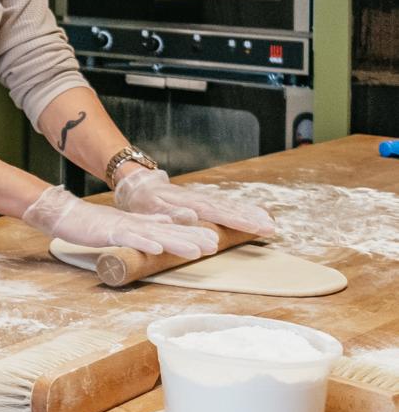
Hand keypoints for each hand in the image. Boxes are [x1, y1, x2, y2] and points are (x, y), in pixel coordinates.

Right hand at [22, 183, 218, 258]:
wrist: (65, 213)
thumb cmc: (91, 223)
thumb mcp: (123, 224)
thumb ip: (144, 224)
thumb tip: (167, 223)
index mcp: (140, 223)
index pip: (171, 229)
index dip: (192, 234)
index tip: (214, 241)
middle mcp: (136, 223)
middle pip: (169, 232)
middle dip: (192, 239)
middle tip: (215, 246)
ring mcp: (123, 227)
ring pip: (154, 235)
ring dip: (177, 242)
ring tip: (197, 250)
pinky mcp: (108, 233)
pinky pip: (129, 239)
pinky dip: (144, 243)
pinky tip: (158, 249)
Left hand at [113, 166, 274, 235]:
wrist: (139, 184)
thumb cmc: (143, 200)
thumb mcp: (150, 207)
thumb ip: (170, 213)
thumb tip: (192, 216)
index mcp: (189, 202)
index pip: (218, 212)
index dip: (238, 220)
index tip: (257, 227)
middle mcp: (200, 199)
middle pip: (229, 208)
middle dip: (251, 218)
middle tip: (272, 228)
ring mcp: (202, 198)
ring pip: (230, 205)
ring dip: (250, 213)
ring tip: (270, 222)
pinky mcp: (202, 200)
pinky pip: (225, 204)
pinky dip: (241, 209)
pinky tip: (253, 214)